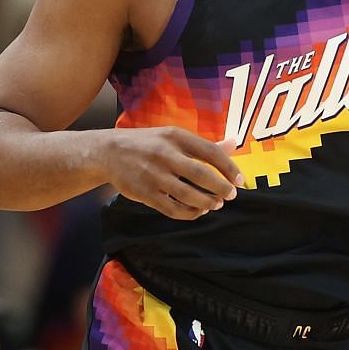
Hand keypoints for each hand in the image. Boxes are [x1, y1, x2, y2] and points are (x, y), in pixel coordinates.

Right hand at [100, 126, 243, 220]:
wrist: (108, 153)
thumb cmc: (147, 144)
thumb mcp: (173, 136)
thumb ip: (202, 144)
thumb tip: (233, 143)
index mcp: (175, 137)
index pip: (210, 152)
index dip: (229, 167)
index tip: (240, 180)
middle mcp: (165, 154)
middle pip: (201, 174)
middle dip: (220, 188)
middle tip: (230, 195)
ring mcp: (153, 175)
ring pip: (188, 195)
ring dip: (207, 202)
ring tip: (215, 204)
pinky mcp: (145, 193)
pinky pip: (172, 209)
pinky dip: (189, 213)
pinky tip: (197, 211)